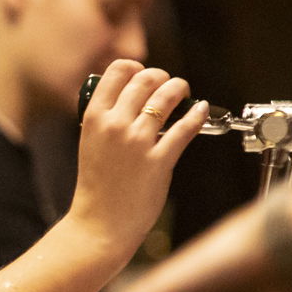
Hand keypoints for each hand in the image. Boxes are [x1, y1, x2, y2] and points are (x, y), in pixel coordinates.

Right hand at [68, 61, 205, 256]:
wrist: (99, 224)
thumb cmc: (96, 188)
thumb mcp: (90, 144)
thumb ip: (106, 120)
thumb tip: (129, 100)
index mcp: (95, 118)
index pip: (117, 71)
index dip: (135, 67)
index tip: (144, 73)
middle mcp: (116, 124)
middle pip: (145, 78)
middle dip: (162, 76)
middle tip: (169, 84)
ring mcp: (138, 142)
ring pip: (166, 97)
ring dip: (179, 89)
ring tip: (184, 93)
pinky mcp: (159, 160)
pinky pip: (184, 128)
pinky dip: (197, 114)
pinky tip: (201, 110)